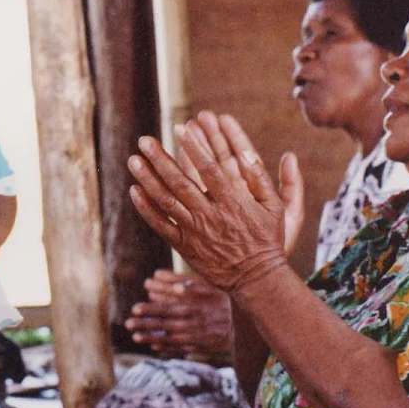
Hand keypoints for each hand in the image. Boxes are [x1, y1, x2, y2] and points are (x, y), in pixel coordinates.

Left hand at [124, 270, 231, 357]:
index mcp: (196, 306)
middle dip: (146, 324)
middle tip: (128, 323)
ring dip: (153, 338)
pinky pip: (183, 349)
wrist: (250, 322)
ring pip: (173, 339)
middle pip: (167, 324)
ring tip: (136, 337)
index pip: (169, 308)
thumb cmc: (225, 297)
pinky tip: (155, 346)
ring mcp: (201, 336)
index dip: (151, 308)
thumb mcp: (206, 284)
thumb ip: (180, 279)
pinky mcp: (206, 347)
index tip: (135, 309)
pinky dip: (168, 348)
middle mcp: (196, 323)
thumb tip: (155, 275)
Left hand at [128, 114, 287, 294]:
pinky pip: (160, 225)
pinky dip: (146, 208)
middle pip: (181, 182)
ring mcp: (195, 231)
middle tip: (144, 140)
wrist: (257, 279)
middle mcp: (210, 215)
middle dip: (161, 159)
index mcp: (233, 202)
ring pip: (166, 201)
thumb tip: (247, 152)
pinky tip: (134, 191)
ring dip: (148, 179)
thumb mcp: (275, 208)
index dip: (194, 147)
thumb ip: (262, 179)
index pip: (210, 169)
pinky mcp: (184, 245)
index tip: (180, 128)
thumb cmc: (267, 240)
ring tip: (133, 160)